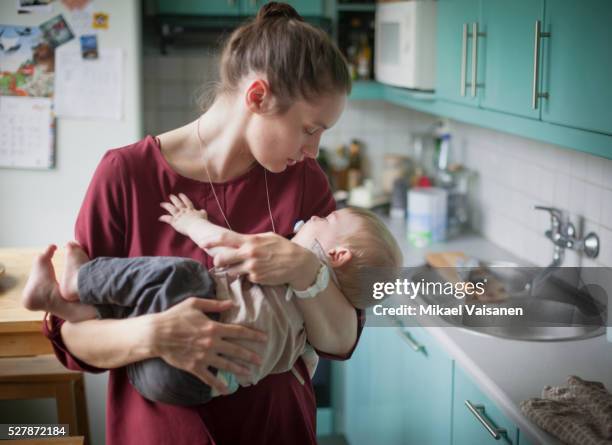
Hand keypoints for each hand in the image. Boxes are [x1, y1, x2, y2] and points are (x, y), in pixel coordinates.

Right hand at [150, 296, 266, 394]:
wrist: (156, 334)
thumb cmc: (175, 316)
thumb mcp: (195, 304)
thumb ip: (215, 304)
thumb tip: (231, 303)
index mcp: (213, 327)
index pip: (238, 331)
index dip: (253, 335)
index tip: (264, 338)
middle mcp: (211, 343)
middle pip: (236, 350)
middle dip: (250, 355)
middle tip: (261, 359)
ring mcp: (203, 356)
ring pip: (226, 365)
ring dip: (239, 369)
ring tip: (250, 373)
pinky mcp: (194, 367)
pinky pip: (209, 378)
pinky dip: (219, 385)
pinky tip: (227, 390)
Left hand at [159, 193, 207, 236]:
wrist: (197, 226)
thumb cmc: (201, 222)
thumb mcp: (204, 215)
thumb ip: (202, 212)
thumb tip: (202, 210)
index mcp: (190, 210)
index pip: (186, 202)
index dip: (183, 198)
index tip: (180, 194)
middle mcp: (184, 211)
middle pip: (178, 203)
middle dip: (174, 199)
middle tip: (170, 196)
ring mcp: (179, 216)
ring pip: (171, 209)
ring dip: (166, 205)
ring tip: (162, 203)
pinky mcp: (175, 221)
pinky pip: (168, 219)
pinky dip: (163, 218)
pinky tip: (159, 218)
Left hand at [203, 231, 319, 287]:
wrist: (299, 264)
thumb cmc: (284, 247)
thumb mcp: (268, 237)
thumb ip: (251, 239)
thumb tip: (239, 240)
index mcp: (251, 241)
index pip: (226, 239)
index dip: (212, 241)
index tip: (203, 243)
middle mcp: (249, 254)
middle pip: (222, 259)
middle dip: (218, 261)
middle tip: (221, 262)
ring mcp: (252, 268)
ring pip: (231, 271)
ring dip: (234, 270)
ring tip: (245, 267)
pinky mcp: (256, 279)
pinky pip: (246, 278)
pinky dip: (249, 276)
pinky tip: (260, 272)